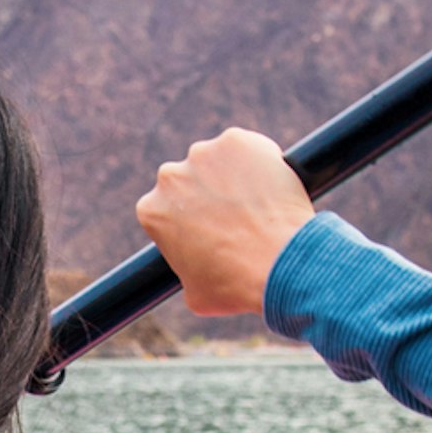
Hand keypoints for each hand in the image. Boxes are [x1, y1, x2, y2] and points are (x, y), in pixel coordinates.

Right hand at [136, 129, 313, 318]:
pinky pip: (250, 149)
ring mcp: (205, 153)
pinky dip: (261, 162)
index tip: (210, 228)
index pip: (166, 208)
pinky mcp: (240, 140)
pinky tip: (273, 186)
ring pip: (220, 162)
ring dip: (234, 176)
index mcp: (152, 210)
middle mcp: (170, 176)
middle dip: (207, 193)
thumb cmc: (236, 285)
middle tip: (237, 216)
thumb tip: (194, 268)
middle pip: (189, 180)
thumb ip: (185, 268)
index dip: (188, 219)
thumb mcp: (193, 292)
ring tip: (260, 204)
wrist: (279, 263)